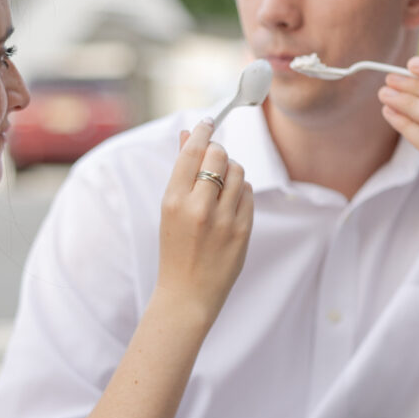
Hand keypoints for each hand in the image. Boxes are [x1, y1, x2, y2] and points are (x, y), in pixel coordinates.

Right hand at [155, 120, 252, 325]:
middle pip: (220, 156)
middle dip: (219, 152)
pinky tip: (230, 204)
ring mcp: (223, 220)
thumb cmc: (175, 248)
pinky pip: (249, 194)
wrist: (187, 294)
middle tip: (214, 158)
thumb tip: (189, 134)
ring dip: (232, 171)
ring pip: (239, 172)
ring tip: (222, 184)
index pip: (192, 151)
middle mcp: (199, 207)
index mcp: (173, 200)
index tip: (208, 122)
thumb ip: (181, 171)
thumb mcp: (169, 209)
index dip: (203, 132)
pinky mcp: (243, 230)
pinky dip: (242, 191)